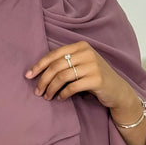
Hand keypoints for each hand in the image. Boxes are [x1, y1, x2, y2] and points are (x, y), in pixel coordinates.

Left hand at [25, 40, 139, 114]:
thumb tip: (39, 71)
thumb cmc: (94, 78)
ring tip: (47, 97)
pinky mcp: (96, 79)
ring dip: (51, 89)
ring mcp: (93, 65)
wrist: (117, 90)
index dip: (39, 65)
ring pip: (62, 77)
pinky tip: (60, 98)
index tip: (28, 75)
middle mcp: (87, 53)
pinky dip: (63, 94)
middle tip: (37, 91)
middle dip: (43, 80)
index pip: (54, 54)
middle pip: (56, 66)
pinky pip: (72, 87)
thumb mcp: (81, 65)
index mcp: (81, 46)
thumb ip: (65, 63)